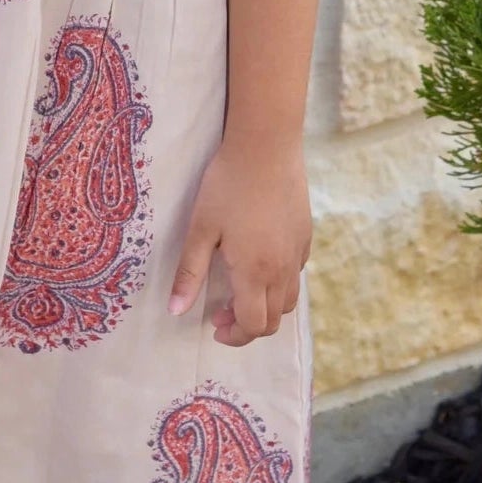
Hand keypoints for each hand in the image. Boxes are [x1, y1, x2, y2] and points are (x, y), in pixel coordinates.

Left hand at [166, 132, 311, 346]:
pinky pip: (296, 274)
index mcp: (254, 272)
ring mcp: (298, 253)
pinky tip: (259, 262)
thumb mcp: (201, 229)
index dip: (234, 335)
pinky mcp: (306, 236)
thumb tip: (175, 311)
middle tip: (221, 312)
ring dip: (265, 307)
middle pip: (273, 320)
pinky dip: (278, 284)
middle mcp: (282, 269)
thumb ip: (189, 273)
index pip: (252, 325)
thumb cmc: (226, 186)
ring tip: (240, 291)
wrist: (266, 147)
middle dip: (247, 326)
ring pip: (288, 301)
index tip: (214, 326)